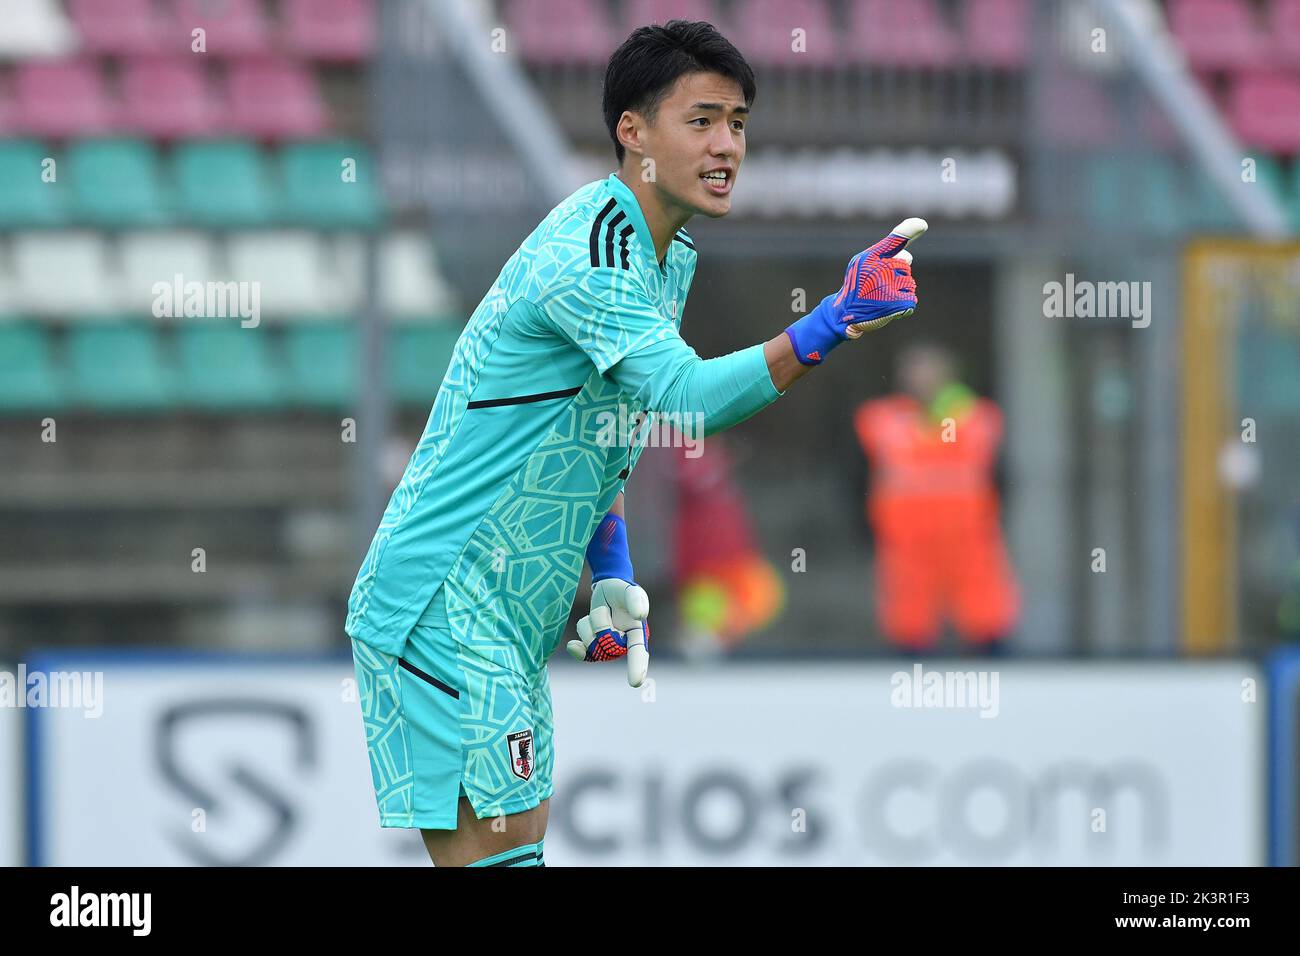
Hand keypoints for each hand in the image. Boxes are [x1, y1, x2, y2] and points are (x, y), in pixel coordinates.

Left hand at [566, 577, 650, 687]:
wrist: (608, 590)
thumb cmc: (623, 592)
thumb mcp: (632, 591)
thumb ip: (637, 600)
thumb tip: (640, 615)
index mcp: (638, 635)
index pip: (638, 653)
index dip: (637, 667)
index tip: (635, 682)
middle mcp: (624, 645)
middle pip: (606, 647)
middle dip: (600, 625)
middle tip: (604, 609)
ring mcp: (608, 648)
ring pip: (591, 645)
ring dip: (590, 625)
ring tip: (599, 612)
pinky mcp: (594, 647)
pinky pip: (583, 653)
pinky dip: (577, 648)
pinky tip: (572, 645)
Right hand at [784, 217, 927, 364]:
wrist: (843, 315)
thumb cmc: (857, 286)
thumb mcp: (863, 265)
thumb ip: (885, 255)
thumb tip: (910, 253)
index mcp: (868, 258)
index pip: (894, 241)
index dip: (910, 230)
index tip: (922, 224)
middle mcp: (878, 270)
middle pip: (904, 265)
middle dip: (897, 275)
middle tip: (876, 288)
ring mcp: (886, 287)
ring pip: (909, 283)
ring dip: (900, 292)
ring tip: (880, 299)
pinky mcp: (894, 304)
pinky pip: (911, 299)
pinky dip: (904, 306)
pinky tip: (889, 310)